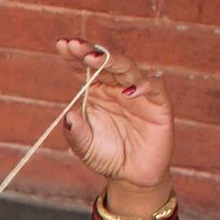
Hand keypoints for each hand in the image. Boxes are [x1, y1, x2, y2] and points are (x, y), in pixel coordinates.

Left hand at [55, 40, 174, 209]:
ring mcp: (138, 93)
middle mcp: (117, 88)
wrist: (132, 175)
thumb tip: (67, 116)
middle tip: (74, 45)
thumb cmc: (107, 156)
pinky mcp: (158, 103)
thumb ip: (75, 133)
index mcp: (97, 93)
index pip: (85, 69)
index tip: (62, 44)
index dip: (74, 56)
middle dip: (89, 52)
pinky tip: (128, 91)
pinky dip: (142, 86)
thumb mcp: (84, 147)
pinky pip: (153, 87)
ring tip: (92, 57)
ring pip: (127, 69)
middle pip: (105, 63)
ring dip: (111, 61)